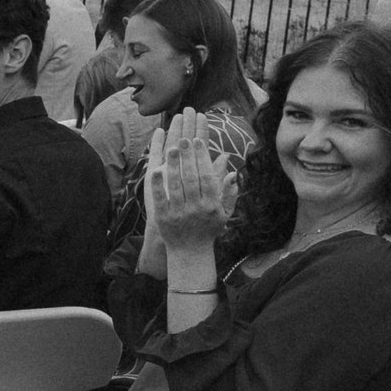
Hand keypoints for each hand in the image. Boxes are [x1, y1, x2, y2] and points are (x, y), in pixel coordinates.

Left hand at [146, 111, 234, 249]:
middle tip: (184, 138)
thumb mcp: (224, 213)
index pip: (208, 177)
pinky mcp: (163, 218)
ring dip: (174, 165)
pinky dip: (158, 184)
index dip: (203, 158)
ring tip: (172, 148)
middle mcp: (196, 208)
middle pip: (192, 178)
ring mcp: (179, 213)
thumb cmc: (208, 229)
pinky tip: (156, 168)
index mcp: (212, 205)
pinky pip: (160, 198)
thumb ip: (229, 193)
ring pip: (176, 185)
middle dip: (188, 157)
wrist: (190, 252)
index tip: (198, 141)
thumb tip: (233, 173)